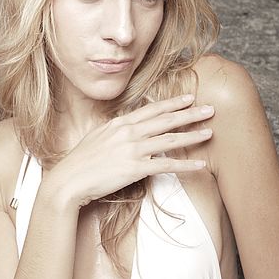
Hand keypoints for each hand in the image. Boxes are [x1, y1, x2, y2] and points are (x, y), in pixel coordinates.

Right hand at [43, 94, 213, 207]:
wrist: (69, 180)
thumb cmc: (80, 161)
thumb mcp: (98, 137)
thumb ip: (116, 130)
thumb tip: (128, 126)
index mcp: (120, 123)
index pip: (152, 109)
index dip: (173, 103)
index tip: (189, 98)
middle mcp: (129, 132)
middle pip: (166, 120)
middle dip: (190, 114)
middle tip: (210, 109)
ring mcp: (133, 149)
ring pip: (170, 139)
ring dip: (192, 135)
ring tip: (210, 132)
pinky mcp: (135, 169)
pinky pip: (166, 165)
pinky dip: (186, 165)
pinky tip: (200, 165)